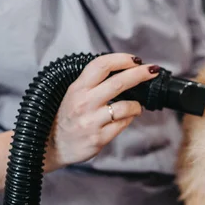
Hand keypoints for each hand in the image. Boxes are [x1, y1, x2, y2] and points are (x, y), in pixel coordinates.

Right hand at [44, 53, 159, 171]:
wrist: (52, 146)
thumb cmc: (67, 117)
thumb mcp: (74, 94)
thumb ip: (93, 83)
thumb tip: (123, 71)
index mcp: (77, 88)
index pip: (101, 65)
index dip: (121, 59)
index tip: (136, 59)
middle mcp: (84, 103)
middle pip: (118, 82)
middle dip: (140, 74)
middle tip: (152, 70)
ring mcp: (91, 121)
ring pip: (125, 106)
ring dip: (137, 104)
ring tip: (137, 105)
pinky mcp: (99, 138)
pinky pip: (123, 124)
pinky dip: (130, 118)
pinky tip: (128, 117)